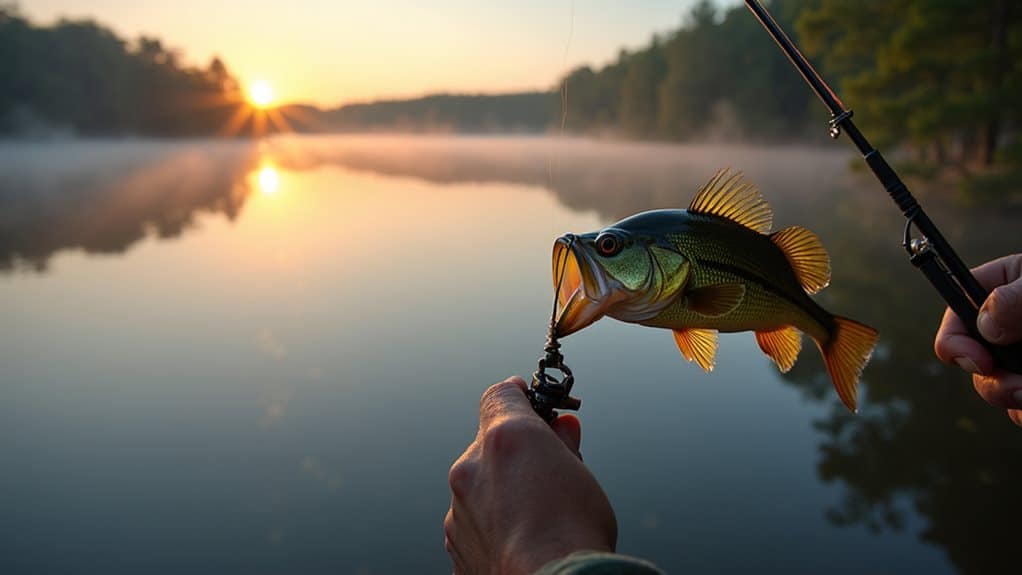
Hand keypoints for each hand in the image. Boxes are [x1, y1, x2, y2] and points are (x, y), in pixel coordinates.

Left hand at [444, 376, 616, 574]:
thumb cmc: (573, 532)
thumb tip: (562, 426)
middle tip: (548, 468)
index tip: (533, 404)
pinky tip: (520, 540)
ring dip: (501, 492)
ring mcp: (458, 509)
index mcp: (504, 438)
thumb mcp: (582, 474)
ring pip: (479, 486)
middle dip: (515, 453)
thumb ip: (564, 443)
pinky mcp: (457, 545)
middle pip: (489, 444)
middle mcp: (471, 468)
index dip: (518, 397)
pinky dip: (492, 525)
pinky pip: (473, 522)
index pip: (500, 395)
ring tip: (537, 517)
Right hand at [934, 254, 1021, 426]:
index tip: (980, 362)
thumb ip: (1016, 298)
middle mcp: (1005, 324)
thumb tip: (985, 325)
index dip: (956, 340)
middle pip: (970, 357)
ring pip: (994, 387)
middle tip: (1020, 390)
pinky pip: (1017, 407)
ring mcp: (1018, 357)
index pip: (955, 312)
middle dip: (989, 381)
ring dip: (1010, 399)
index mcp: (1000, 288)